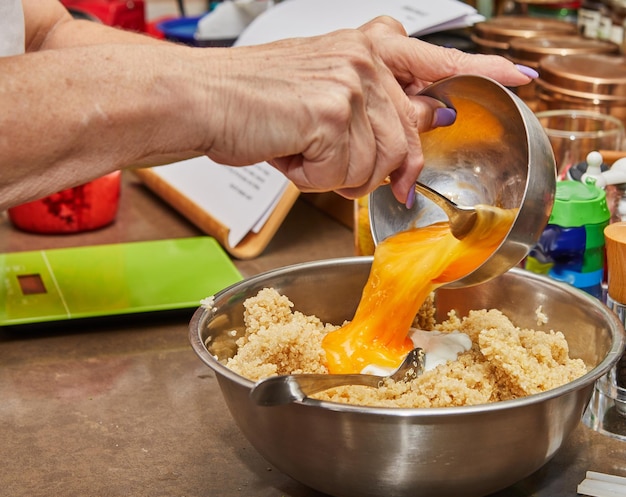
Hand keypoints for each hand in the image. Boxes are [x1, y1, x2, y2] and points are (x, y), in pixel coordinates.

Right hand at [203, 17, 534, 203]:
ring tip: (300, 150)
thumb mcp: (325, 90)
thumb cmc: (255, 101)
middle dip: (371, 167)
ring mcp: (353, 85)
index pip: (437, 60)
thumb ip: (380, 104)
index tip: (519, 78)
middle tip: (329, 159)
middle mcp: (366, 60)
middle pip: (406, 142)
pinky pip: (343, 174)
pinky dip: (313, 178)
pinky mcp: (334, 113)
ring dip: (334, 173)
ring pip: (376, 166)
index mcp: (366, 48)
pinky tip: (290, 153)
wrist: (203, 99)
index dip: (482, 71)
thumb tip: (428, 121)